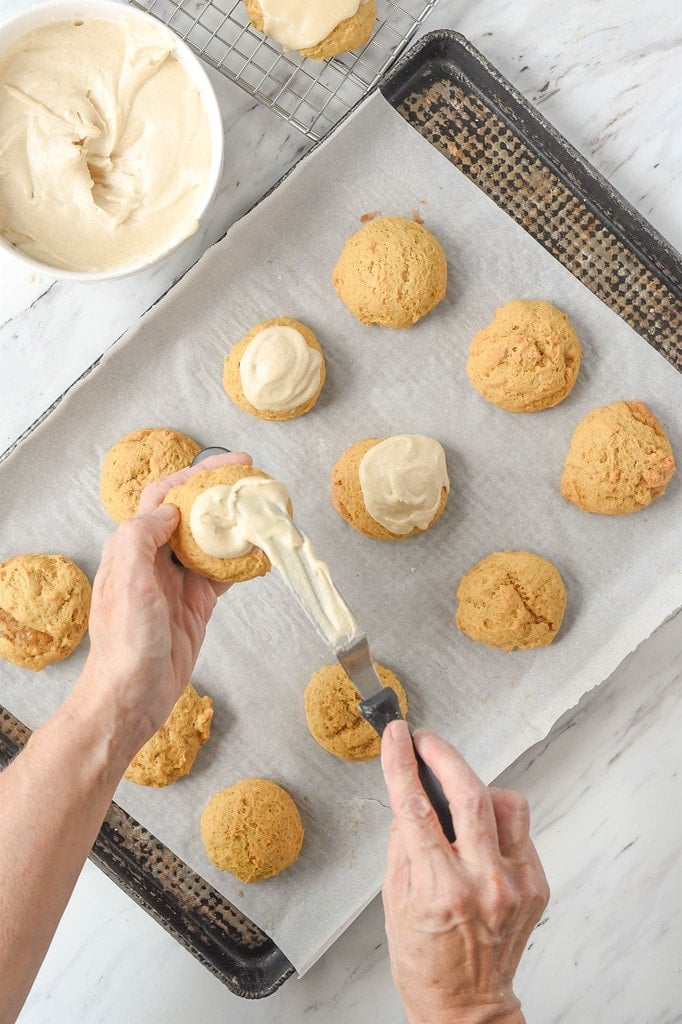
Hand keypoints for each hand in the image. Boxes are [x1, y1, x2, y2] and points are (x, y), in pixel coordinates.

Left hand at [74, 451, 251, 760]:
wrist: (132, 697)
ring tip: (262, 510)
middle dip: (219, 493)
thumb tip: (170, 512)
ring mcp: (176, 581)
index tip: (228, 465)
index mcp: (132, 547)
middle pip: (190, 512)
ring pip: (209, 540)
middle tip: (252, 480)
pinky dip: (242, 561)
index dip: (195, 475)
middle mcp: (153, 558)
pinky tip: (260, 554)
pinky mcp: (195, 604)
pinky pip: (221, 573)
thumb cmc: (125, 645)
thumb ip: (141, 539)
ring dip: (234, 524)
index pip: (164, 496)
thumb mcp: (128, 584)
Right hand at [380, 720, 548, 1023]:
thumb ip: (404, 841)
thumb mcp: (394, 897)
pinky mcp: (536, 885)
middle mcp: (483, 884)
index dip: (403, 763)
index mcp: (440, 889)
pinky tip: (479, 832)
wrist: (465, 1004)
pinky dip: (496, 819)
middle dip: (444, 755)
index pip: (417, 808)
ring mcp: (515, 884)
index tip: (396, 737)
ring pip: (506, 803)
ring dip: (477, 786)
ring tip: (457, 794)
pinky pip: (519, 830)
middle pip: (470, 794)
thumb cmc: (424, 957)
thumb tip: (410, 793)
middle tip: (426, 741)